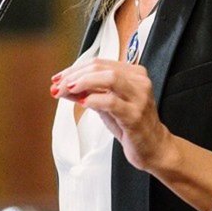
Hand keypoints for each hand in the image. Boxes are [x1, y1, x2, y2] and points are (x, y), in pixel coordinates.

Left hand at [50, 58, 175, 171]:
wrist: (154, 147)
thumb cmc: (131, 124)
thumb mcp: (105, 105)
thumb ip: (86, 93)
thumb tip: (62, 87)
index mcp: (133, 73)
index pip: (98, 63)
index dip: (74, 69)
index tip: (58, 78)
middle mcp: (139, 81)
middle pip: (100, 67)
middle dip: (74, 75)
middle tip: (58, 85)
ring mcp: (139, 97)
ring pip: (109, 78)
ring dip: (83, 82)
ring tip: (67, 90)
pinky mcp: (135, 115)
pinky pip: (112, 102)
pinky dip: (94, 100)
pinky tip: (82, 103)